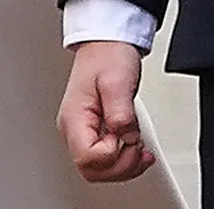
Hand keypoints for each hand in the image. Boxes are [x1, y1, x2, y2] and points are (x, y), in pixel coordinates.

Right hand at [58, 41, 157, 182]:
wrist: (107, 43)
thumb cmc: (108, 56)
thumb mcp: (117, 82)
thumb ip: (121, 114)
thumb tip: (126, 138)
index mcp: (74, 119)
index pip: (88, 158)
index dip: (112, 154)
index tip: (126, 136)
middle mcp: (74, 129)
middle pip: (91, 171)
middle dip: (120, 166)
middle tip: (138, 148)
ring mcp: (82, 131)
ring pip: (99, 169)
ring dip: (124, 166)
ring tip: (140, 149)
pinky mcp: (94, 131)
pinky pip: (105, 157)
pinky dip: (123, 159)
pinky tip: (136, 149)